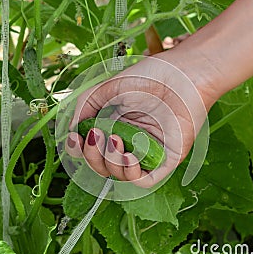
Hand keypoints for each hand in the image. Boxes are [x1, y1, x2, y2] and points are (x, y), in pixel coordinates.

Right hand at [65, 54, 209, 187]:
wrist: (183, 73)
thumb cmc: (150, 76)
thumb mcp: (108, 87)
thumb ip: (86, 106)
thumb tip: (70, 131)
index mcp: (115, 126)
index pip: (92, 149)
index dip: (79, 150)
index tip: (74, 139)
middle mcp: (129, 142)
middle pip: (103, 165)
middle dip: (93, 156)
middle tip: (96, 136)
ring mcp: (148, 152)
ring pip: (121, 175)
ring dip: (111, 163)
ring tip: (116, 139)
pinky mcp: (166, 159)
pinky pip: (145, 180)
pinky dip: (132, 174)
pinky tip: (129, 155)